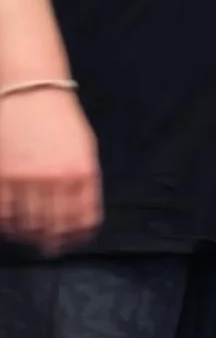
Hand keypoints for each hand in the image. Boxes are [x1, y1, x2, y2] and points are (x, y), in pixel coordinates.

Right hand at [0, 89, 102, 255]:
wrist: (33, 90)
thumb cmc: (62, 118)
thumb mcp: (85, 148)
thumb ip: (85, 182)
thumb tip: (80, 216)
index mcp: (83, 174)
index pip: (83, 220)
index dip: (76, 237)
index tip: (70, 242)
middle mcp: (58, 180)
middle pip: (54, 228)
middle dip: (51, 243)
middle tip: (46, 248)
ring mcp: (29, 178)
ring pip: (28, 225)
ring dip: (28, 236)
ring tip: (27, 236)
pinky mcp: (4, 175)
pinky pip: (5, 213)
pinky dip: (7, 224)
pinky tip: (9, 224)